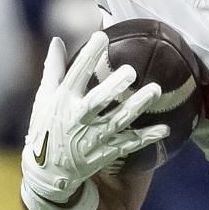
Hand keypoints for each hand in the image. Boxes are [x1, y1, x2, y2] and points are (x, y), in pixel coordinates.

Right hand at [20, 31, 166, 209]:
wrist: (48, 172)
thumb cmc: (46, 128)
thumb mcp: (44, 99)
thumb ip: (53, 70)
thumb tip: (58, 41)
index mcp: (63, 102)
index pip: (75, 75)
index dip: (88, 56)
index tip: (101, 37)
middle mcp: (79, 119)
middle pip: (98, 101)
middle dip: (113, 87)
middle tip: (131, 71)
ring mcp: (94, 137)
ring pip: (118, 121)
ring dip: (137, 106)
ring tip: (155, 89)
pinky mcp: (106, 152)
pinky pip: (129, 144)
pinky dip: (146, 138)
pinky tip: (165, 129)